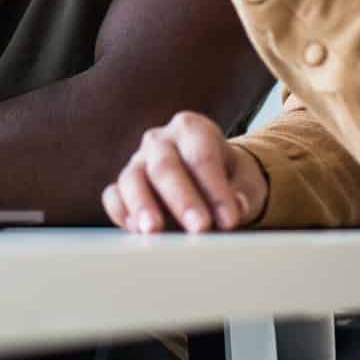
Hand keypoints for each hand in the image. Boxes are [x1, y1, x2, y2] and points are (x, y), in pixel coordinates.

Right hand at [105, 111, 268, 233]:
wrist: (209, 181)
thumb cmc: (229, 177)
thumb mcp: (246, 180)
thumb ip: (244, 191)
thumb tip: (238, 205)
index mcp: (192, 129)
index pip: (201, 156)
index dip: (215, 188)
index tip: (229, 219)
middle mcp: (160, 141)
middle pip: (165, 165)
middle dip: (182, 199)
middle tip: (199, 227)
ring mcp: (137, 162)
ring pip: (132, 179)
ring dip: (143, 205)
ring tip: (154, 230)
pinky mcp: (122, 187)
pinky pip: (113, 196)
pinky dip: (121, 212)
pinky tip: (134, 230)